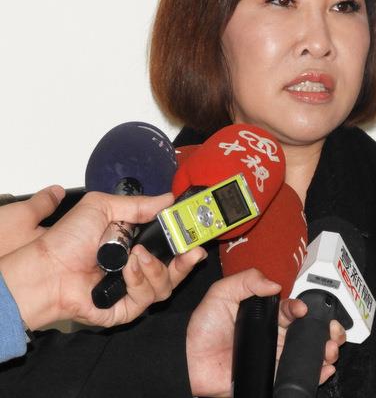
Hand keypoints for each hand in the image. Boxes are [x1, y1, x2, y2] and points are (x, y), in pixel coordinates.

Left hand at [0, 191, 205, 329]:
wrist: (47, 268)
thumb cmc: (67, 239)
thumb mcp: (103, 207)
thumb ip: (139, 204)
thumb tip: (168, 199)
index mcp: (136, 244)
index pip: (171, 244)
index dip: (186, 240)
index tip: (196, 231)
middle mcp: (137, 268)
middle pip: (176, 269)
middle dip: (187, 260)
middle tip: (193, 250)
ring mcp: (132, 289)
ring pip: (165, 285)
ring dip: (156, 268)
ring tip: (139, 255)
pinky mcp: (125, 309)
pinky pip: (146, 299)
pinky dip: (140, 282)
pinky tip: (129, 269)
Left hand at [185, 268, 345, 396]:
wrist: (189, 360)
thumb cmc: (202, 327)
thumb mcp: (221, 293)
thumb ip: (246, 280)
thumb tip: (274, 284)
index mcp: (264, 314)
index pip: (291, 308)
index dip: (303, 306)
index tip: (303, 309)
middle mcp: (272, 334)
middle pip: (307, 330)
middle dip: (324, 328)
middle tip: (332, 331)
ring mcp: (273, 355)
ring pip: (306, 351)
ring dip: (324, 349)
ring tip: (330, 349)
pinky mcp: (270, 375)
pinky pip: (295, 374)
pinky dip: (315, 373)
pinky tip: (323, 368)